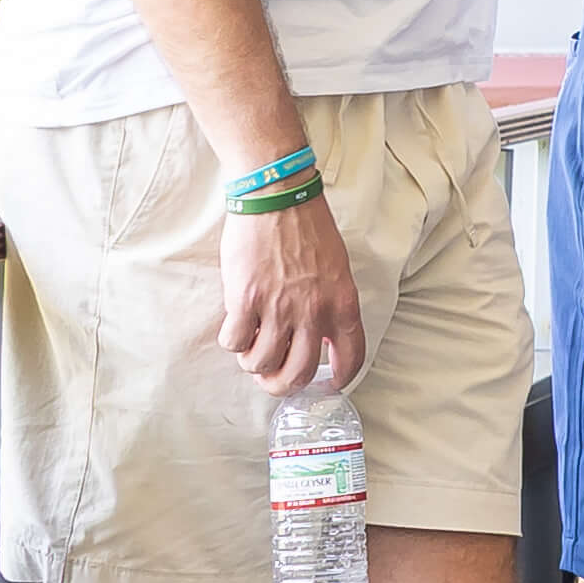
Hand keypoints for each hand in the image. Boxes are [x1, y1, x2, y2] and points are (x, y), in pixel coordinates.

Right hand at [216, 194, 368, 390]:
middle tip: (272, 378)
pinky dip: (232, 342)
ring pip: (262, 363)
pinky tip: (235, 328)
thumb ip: (332, 303)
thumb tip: (321, 334)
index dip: (339, 378)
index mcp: (342, 304)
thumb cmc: (306, 227)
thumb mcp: (336, 268)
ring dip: (252, 363)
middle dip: (282, 385)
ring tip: (250, 348)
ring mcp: (278, 308)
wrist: (278, 197)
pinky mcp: (245, 300)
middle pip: (299, 373)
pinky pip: (235, 342)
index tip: (328, 384)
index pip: (351, 357)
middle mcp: (313, 312)